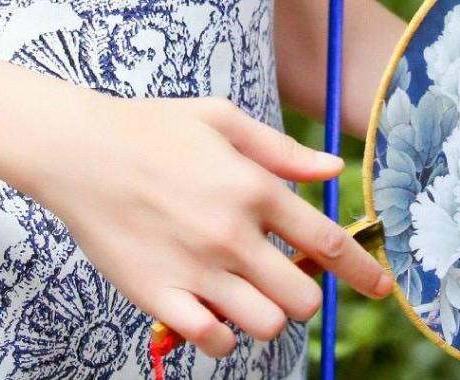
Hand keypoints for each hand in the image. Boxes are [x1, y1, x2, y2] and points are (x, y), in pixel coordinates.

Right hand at [26, 91, 391, 363]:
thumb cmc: (150, 127)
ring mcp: (197, 269)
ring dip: (263, 314)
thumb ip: (280, 149)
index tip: (380, 287)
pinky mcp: (161, 296)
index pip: (326, 241)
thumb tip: (331, 168)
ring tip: (241, 291)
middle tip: (277, 274)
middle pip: (302, 296)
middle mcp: (231, 232)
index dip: (362, 270)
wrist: (79, 150)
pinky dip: (220, 333)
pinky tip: (208, 306)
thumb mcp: (220, 119)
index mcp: (251, 187)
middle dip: (300, 291)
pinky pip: (215, 341)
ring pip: (266, 325)